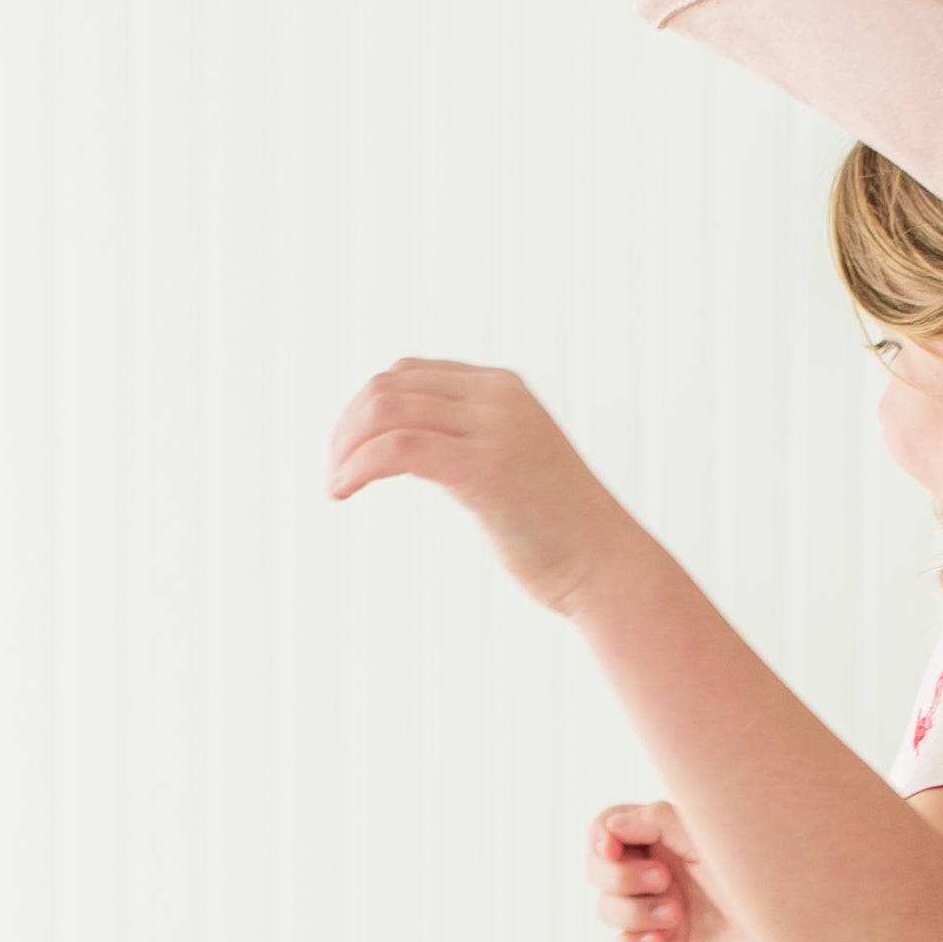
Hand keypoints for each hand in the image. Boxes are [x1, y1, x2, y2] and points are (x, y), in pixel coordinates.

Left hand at [327, 358, 646, 615]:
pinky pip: (398, 449)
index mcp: (503, 390)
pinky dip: (359, 465)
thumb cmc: (562, 534)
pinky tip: (344, 490)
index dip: (368, 408)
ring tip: (337, 485)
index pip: (411, 374)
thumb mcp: (512, 469)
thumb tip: (415, 453)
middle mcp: (497, 398)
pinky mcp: (483, 469)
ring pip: (387, 411)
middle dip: (348, 426)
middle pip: (390, 386)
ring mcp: (492, 430)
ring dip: (347, 446)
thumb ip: (469, 446)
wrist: (607, 567)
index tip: (351, 452)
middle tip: (336, 473)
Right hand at [593, 801, 784, 941]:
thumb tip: (610, 827)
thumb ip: (659, 821)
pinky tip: (662, 941)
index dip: (600, 837)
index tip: (613, 847)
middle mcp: (653, 872)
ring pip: (605, 909)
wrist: (788, 935)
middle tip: (665, 881)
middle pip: (596, 868)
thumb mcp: (710, 838)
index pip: (605, 828)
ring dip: (634, 911)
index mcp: (663, 838)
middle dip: (619, 876)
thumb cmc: (759, 877)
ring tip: (678, 916)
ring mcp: (654, 912)